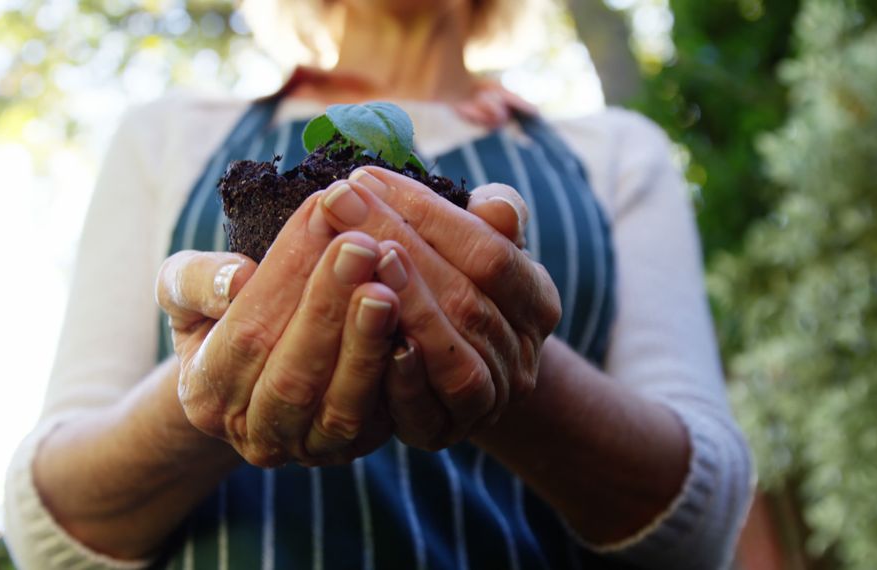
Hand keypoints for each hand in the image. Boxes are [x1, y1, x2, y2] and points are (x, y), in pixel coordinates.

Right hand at [156, 194, 404, 466]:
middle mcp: (255, 434)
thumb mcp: (186, 289)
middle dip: (330, 305)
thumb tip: (236, 280)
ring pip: (341, 404)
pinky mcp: (358, 447)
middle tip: (362, 243)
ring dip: (367, 342)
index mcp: (205, 395)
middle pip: (294, 374)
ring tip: (390, 282)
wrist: (254, 372)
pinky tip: (418, 324)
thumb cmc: (218, 313)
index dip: (284, 273)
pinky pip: (383, 420)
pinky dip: (401, 375)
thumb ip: (195, 281)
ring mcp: (310, 449)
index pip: (245, 332)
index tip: (318, 211)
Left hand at [316, 168, 560, 448]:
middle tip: (340, 201)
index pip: (491, 251)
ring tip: (354, 256)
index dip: (430, 213)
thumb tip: (496, 204)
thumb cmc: (456, 286)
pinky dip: (398, 375)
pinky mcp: (444, 433)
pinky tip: (362, 332)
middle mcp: (523, 354)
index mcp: (536, 299)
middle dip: (399, 242)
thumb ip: (491, 218)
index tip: (368, 177)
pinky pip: (428, 411)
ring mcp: (489, 400)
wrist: (449, 371)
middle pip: (467, 299)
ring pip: (453, 356)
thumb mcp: (478, 244)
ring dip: (403, 304)